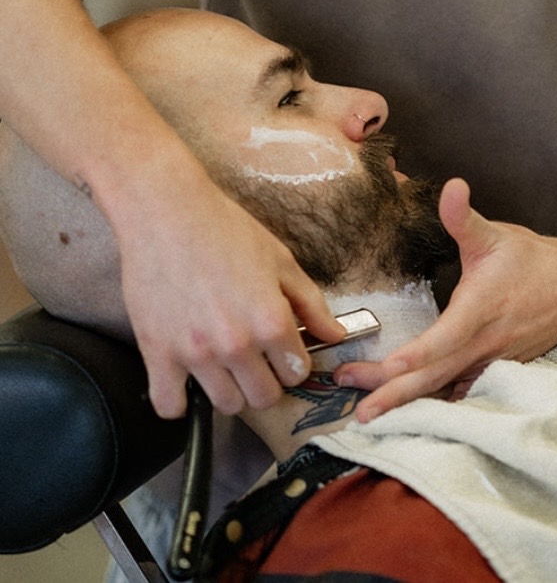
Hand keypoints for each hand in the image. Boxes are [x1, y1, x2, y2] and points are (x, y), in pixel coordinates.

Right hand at [118, 176, 345, 418]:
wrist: (167, 213)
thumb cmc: (226, 231)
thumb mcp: (281, 260)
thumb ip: (312, 304)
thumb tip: (336, 336)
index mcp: (271, 321)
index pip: (296, 373)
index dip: (293, 363)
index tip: (283, 352)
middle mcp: (236, 344)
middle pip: (264, 398)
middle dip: (267, 381)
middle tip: (257, 360)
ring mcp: (195, 353)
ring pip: (227, 405)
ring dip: (230, 389)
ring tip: (225, 363)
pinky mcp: (157, 354)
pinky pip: (171, 407)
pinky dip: (180, 400)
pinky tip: (187, 378)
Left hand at [333, 178, 556, 421]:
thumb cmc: (532, 261)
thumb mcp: (496, 235)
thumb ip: (464, 217)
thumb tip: (451, 186)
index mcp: (482, 308)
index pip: (448, 336)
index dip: (420, 353)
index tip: (391, 365)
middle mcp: (486, 343)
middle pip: (436, 375)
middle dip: (394, 391)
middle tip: (358, 406)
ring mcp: (491, 364)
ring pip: (445, 390)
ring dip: (407, 403)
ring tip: (368, 413)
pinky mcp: (495, 373)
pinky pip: (460, 395)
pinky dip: (433, 408)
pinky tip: (406, 417)